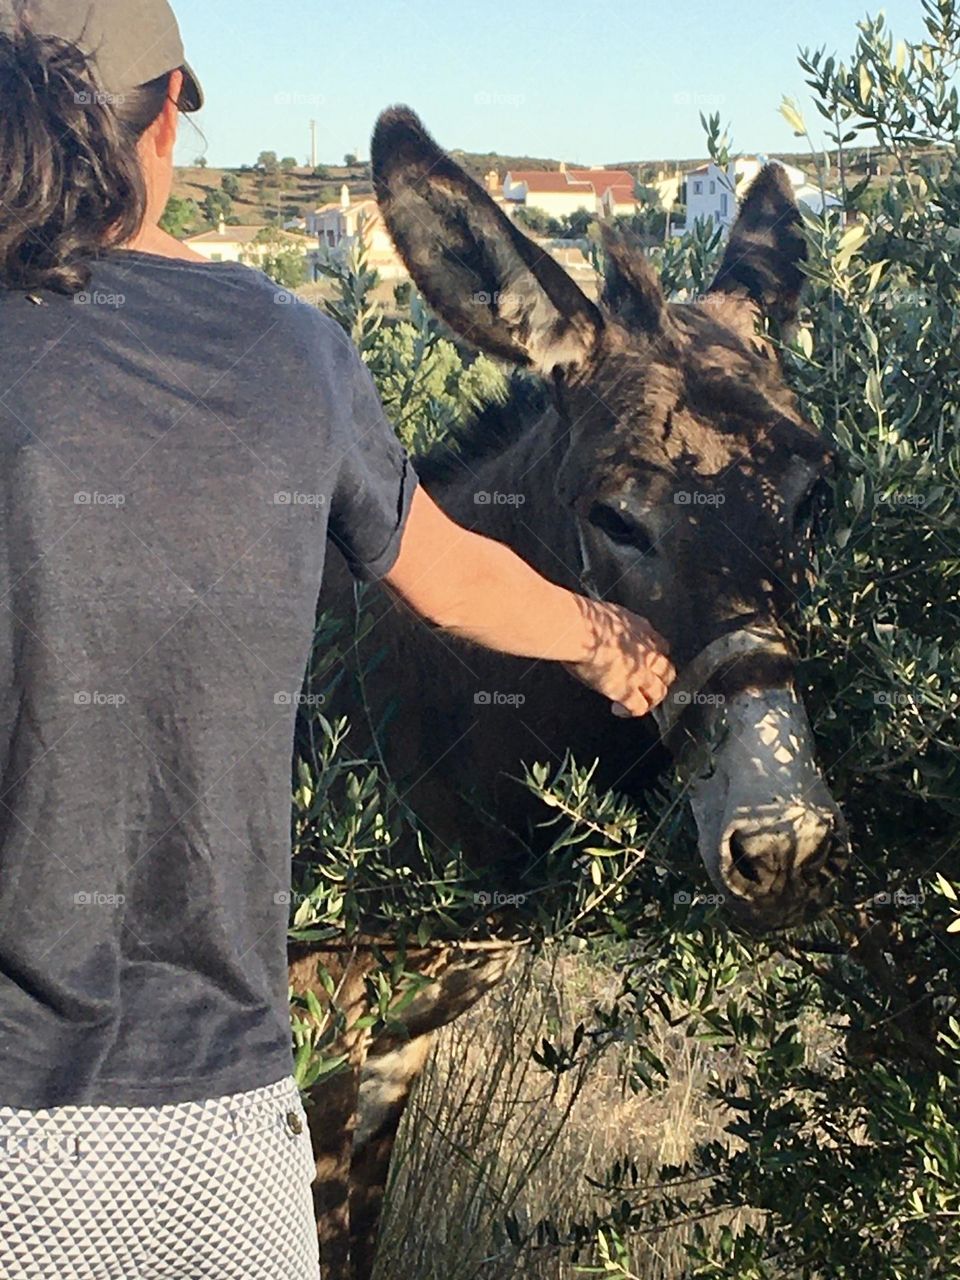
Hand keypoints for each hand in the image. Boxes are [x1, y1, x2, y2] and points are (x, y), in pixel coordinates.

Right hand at [564, 601, 675, 717]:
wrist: (580, 630)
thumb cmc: (583, 619)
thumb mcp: (605, 614)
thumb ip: (611, 625)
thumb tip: (599, 632)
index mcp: (641, 628)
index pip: (661, 646)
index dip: (655, 656)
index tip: (645, 662)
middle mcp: (646, 652)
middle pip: (667, 671)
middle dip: (660, 680)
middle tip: (647, 686)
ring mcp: (640, 673)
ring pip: (659, 692)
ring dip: (650, 699)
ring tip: (637, 702)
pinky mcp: (627, 690)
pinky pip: (639, 708)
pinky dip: (630, 712)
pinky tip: (618, 710)